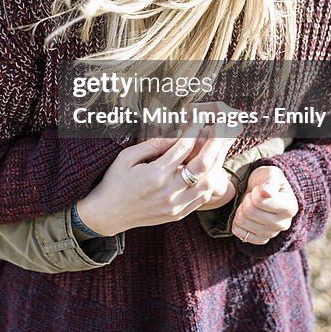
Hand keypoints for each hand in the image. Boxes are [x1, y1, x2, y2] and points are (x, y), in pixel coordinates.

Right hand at [75, 126, 234, 235]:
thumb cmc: (115, 181)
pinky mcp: (177, 214)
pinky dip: (211, 181)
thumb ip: (154, 145)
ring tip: (223, 144)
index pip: (183, 147)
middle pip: (202, 164)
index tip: (201, 117)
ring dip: (218, 162)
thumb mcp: (127, 157)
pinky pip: (202, 198)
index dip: (194, 129)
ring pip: (207, 182)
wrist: (107, 214)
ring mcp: (175, 205)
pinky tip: (214, 167)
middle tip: (223, 126)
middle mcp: (168, 191)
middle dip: (216, 142)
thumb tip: (178, 135)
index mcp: (154, 174)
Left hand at [231, 165, 297, 244]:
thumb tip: (267, 192)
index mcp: (290, 207)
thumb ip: (270, 181)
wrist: (264, 192)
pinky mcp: (260, 240)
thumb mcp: (272, 174)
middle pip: (249, 211)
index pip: (260, 201)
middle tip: (251, 196)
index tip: (258, 189)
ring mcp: (272, 234)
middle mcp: (284, 224)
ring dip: (240, 210)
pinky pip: (239, 233)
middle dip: (246, 200)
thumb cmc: (268, 181)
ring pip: (242, 221)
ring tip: (249, 205)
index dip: (254, 192)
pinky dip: (237, 222)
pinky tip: (245, 215)